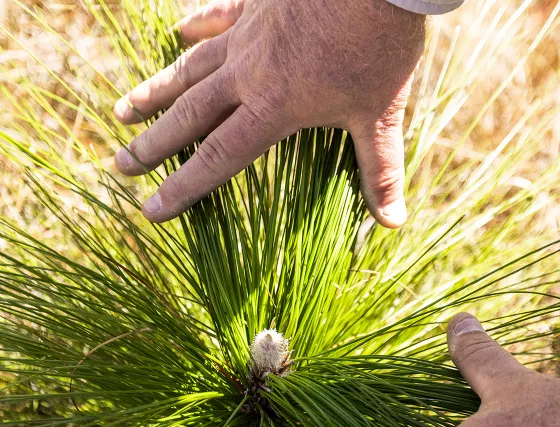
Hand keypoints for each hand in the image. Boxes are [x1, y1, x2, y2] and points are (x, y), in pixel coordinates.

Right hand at [113, 0, 425, 225]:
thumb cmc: (379, 47)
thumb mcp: (381, 115)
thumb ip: (380, 171)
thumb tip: (392, 223)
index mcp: (273, 107)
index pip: (218, 158)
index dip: (183, 188)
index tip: (151, 210)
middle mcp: (248, 73)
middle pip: (189, 116)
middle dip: (152, 145)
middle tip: (120, 165)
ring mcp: (247, 34)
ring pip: (189, 68)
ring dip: (155, 91)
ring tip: (123, 109)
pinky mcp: (256, 2)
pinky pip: (216, 14)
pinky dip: (196, 25)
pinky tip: (179, 33)